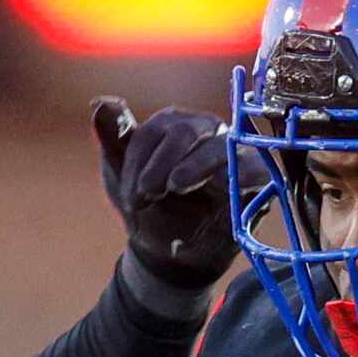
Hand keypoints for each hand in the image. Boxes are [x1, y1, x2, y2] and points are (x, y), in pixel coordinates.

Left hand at [91, 97, 258, 290]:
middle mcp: (206, 133)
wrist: (167, 254)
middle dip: (161, 162)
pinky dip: (244, 172)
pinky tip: (226, 184)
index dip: (139, 161)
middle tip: (147, 193)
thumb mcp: (121, 176)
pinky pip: (256, 167)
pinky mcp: (253, 181)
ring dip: (195, 165)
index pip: (154, 131)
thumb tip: (101, 102)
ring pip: (220, 145)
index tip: (131, 195)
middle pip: (186, 131)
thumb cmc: (148, 207)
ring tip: (175, 186)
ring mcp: (231, 154)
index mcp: (173, 127)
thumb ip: (113, 138)